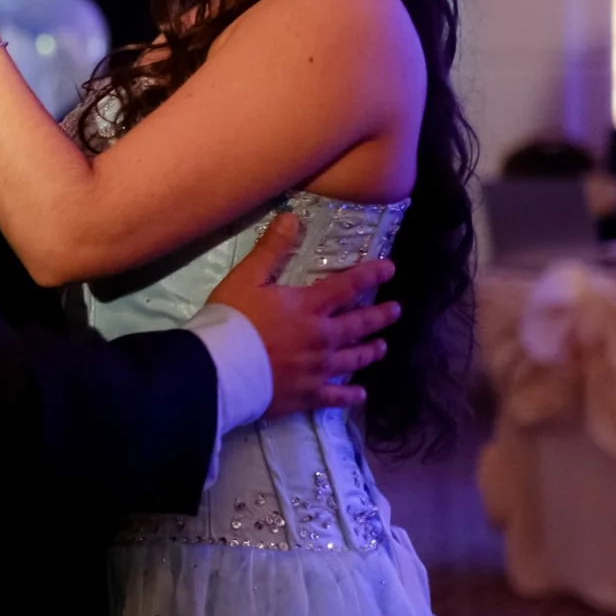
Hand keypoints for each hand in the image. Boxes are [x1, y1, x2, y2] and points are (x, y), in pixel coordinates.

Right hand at [209, 216, 401, 418]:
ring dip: (370, 351)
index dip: (372, 274)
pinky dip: (350, 396)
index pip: (349, 286)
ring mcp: (318, 369)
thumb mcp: (246, 278)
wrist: (219, 369)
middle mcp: (322, 337)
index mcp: (309, 307)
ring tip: (381, 347)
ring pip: (354, 360)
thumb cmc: (231, 321)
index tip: (390, 268)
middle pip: (359, 324)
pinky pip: (336, 397)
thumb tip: (292, 218)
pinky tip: (360, 395)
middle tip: (396, 310)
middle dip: (380, 316)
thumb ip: (271, 250)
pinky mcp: (307, 394)